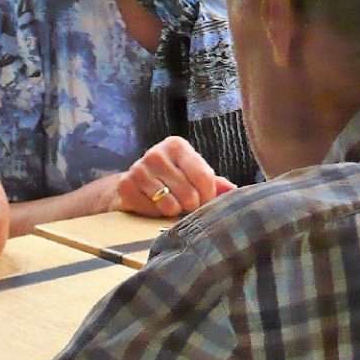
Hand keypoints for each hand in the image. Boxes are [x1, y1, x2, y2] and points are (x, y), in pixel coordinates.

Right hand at [110, 138, 235, 218]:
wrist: (134, 185)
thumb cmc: (172, 180)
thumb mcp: (193, 176)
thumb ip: (215, 183)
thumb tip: (234, 190)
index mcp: (177, 145)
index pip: (204, 177)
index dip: (208, 197)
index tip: (205, 201)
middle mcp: (156, 153)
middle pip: (188, 193)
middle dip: (191, 206)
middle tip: (186, 205)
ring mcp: (138, 168)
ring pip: (169, 204)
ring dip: (173, 211)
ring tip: (170, 205)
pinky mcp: (125, 185)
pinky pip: (150, 209)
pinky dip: (155, 213)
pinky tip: (153, 206)